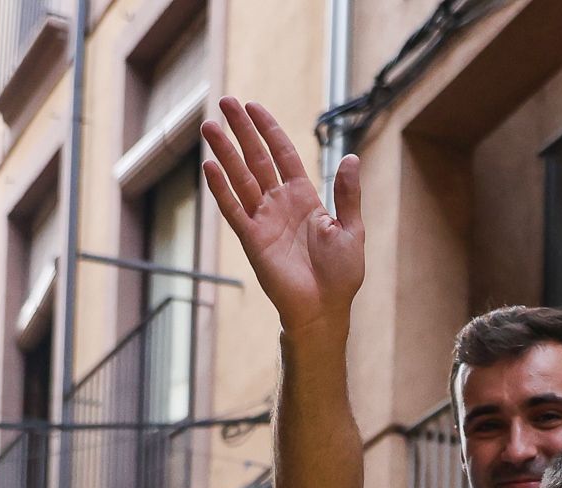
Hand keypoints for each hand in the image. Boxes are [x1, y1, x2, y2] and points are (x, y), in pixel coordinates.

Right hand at [201, 98, 362, 337]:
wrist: (325, 310)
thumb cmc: (340, 275)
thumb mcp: (351, 229)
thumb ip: (348, 194)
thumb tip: (352, 158)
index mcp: (303, 198)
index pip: (282, 155)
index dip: (269, 130)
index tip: (254, 107)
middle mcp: (279, 205)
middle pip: (256, 159)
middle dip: (242, 131)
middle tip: (225, 102)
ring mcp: (263, 221)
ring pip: (241, 178)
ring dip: (225, 152)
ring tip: (209, 126)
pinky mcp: (252, 241)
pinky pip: (234, 210)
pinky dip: (222, 189)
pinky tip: (210, 166)